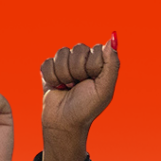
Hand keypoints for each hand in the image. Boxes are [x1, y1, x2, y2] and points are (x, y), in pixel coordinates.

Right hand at [42, 35, 119, 160]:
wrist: (65, 123)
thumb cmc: (87, 108)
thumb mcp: (104, 89)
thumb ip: (111, 63)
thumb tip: (113, 37)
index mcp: (99, 63)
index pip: (95, 49)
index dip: (92, 67)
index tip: (92, 81)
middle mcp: (83, 60)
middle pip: (77, 49)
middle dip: (77, 71)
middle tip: (78, 86)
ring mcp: (66, 63)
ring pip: (61, 53)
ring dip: (63, 75)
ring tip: (68, 87)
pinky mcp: (50, 69)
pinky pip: (48, 62)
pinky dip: (52, 78)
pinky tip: (57, 87)